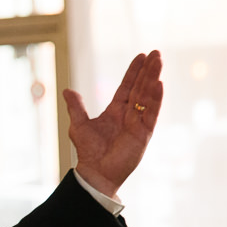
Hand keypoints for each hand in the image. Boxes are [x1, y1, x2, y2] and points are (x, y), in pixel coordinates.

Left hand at [64, 50, 163, 198]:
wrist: (95, 172)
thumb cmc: (88, 152)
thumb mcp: (79, 125)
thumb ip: (76, 107)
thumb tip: (66, 91)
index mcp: (116, 111)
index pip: (127, 87)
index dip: (134, 72)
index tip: (142, 56)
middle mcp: (129, 115)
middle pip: (140, 88)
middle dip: (148, 71)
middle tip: (157, 53)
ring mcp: (138, 123)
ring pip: (147, 97)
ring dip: (153, 79)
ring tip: (159, 62)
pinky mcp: (143, 133)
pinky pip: (151, 113)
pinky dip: (155, 99)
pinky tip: (158, 84)